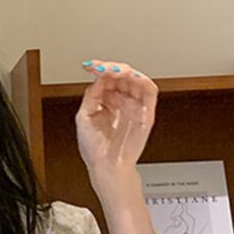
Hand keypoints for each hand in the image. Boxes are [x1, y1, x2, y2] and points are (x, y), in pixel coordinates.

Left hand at [76, 59, 158, 174]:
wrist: (106, 167)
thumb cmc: (95, 149)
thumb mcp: (84, 117)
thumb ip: (91, 95)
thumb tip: (98, 77)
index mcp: (107, 103)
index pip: (107, 79)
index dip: (99, 69)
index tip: (90, 65)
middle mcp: (122, 102)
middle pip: (122, 75)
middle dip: (112, 68)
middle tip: (103, 68)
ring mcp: (134, 106)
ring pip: (136, 79)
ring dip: (126, 71)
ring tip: (116, 71)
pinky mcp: (146, 112)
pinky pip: (149, 91)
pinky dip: (142, 80)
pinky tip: (131, 76)